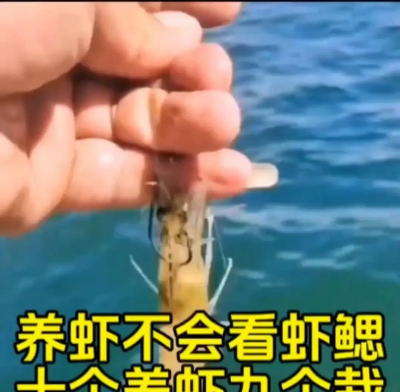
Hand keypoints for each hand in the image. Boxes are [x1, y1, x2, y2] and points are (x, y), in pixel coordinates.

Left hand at [0, 2, 247, 234]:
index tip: (228, 10)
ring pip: (135, 128)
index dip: (180, 6)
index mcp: (43, 5)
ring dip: (190, 128)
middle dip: (188, 72)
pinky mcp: (48, 186)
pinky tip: (231, 177)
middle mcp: (46, 58)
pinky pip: (120, 182)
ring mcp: (47, 125)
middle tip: (214, 78)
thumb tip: (175, 45)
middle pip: (137, 67)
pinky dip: (175, 182)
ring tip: (224, 121)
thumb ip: (126, 17)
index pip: (125, 4)